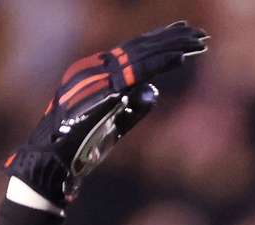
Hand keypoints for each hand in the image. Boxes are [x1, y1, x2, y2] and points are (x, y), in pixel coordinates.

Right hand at [5, 21, 208, 205]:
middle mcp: (96, 68)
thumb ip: (133, 107)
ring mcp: (100, 76)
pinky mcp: (106, 89)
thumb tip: (153, 90)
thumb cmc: (80, 147)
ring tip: (198, 39)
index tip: (182, 37)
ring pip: (143, 54)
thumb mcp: (113, 124)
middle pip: (140, 47)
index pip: (132, 52)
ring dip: (172, 46)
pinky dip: (161, 63)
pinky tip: (181, 57)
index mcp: (95, 73)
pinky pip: (139, 71)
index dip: (158, 43)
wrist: (56, 160)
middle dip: (171, 38)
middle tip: (198, 32)